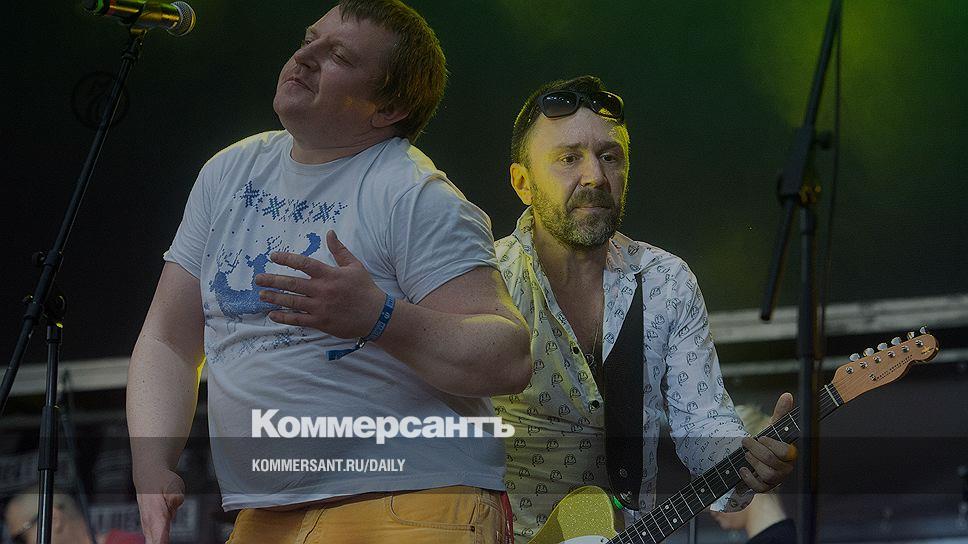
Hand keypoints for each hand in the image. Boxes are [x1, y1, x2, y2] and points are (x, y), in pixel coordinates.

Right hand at [135, 469, 184, 543]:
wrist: (149, 477)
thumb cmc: (161, 481)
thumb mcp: (172, 484)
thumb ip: (175, 495)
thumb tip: (176, 501)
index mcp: (156, 515)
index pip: (159, 536)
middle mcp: (150, 523)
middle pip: (154, 543)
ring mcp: (149, 527)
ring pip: (153, 542)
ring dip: (159, 543)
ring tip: (163, 543)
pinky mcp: (151, 528)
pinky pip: (155, 540)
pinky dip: (158, 542)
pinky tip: (162, 541)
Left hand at [254, 230, 385, 338]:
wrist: (375, 315)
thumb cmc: (365, 289)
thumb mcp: (355, 265)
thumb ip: (339, 250)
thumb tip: (330, 232)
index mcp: (329, 274)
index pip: (304, 264)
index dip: (287, 259)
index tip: (273, 256)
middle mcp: (322, 290)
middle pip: (292, 284)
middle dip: (272, 280)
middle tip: (258, 279)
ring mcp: (320, 308)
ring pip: (291, 302)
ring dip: (274, 298)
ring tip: (261, 295)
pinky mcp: (320, 322)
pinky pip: (298, 320)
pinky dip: (284, 317)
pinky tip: (273, 314)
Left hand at [738, 392, 795, 492]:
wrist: (757, 458)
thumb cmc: (768, 442)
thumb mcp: (773, 427)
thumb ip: (781, 413)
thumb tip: (787, 395)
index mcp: (791, 454)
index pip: (786, 452)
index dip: (770, 444)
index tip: (761, 437)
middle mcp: (787, 468)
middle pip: (772, 462)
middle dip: (756, 450)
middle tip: (746, 443)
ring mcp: (777, 480)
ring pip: (767, 474)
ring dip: (752, 462)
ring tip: (746, 455)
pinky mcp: (766, 488)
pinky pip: (759, 488)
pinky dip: (748, 478)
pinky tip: (742, 469)